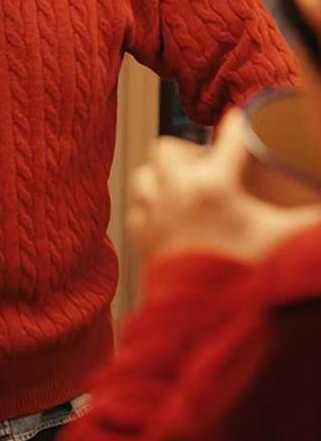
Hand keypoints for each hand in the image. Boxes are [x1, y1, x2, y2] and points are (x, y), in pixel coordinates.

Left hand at [127, 109, 320, 263]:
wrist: (204, 317)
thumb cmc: (245, 274)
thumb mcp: (282, 238)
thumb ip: (312, 219)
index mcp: (214, 185)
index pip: (228, 135)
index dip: (237, 125)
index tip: (242, 122)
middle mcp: (177, 191)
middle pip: (166, 147)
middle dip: (186, 152)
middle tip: (206, 166)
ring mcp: (155, 213)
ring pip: (144, 174)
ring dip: (161, 177)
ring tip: (184, 188)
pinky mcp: (141, 237)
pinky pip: (137, 209)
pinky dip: (149, 209)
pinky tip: (168, 217)